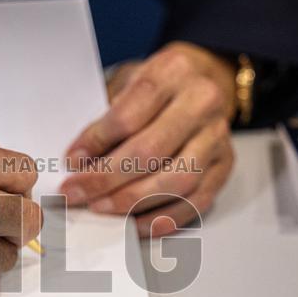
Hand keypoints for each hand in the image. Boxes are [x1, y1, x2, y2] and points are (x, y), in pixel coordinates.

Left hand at [59, 41, 236, 236]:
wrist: (206, 78)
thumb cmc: (160, 84)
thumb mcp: (128, 82)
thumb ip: (107, 118)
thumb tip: (80, 163)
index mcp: (173, 73)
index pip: (129, 115)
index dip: (96, 142)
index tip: (72, 162)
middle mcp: (202, 103)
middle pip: (151, 151)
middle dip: (107, 179)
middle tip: (77, 194)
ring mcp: (218, 136)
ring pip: (177, 180)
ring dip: (133, 201)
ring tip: (101, 208)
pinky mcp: (225, 165)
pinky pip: (196, 201)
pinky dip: (163, 217)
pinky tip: (135, 223)